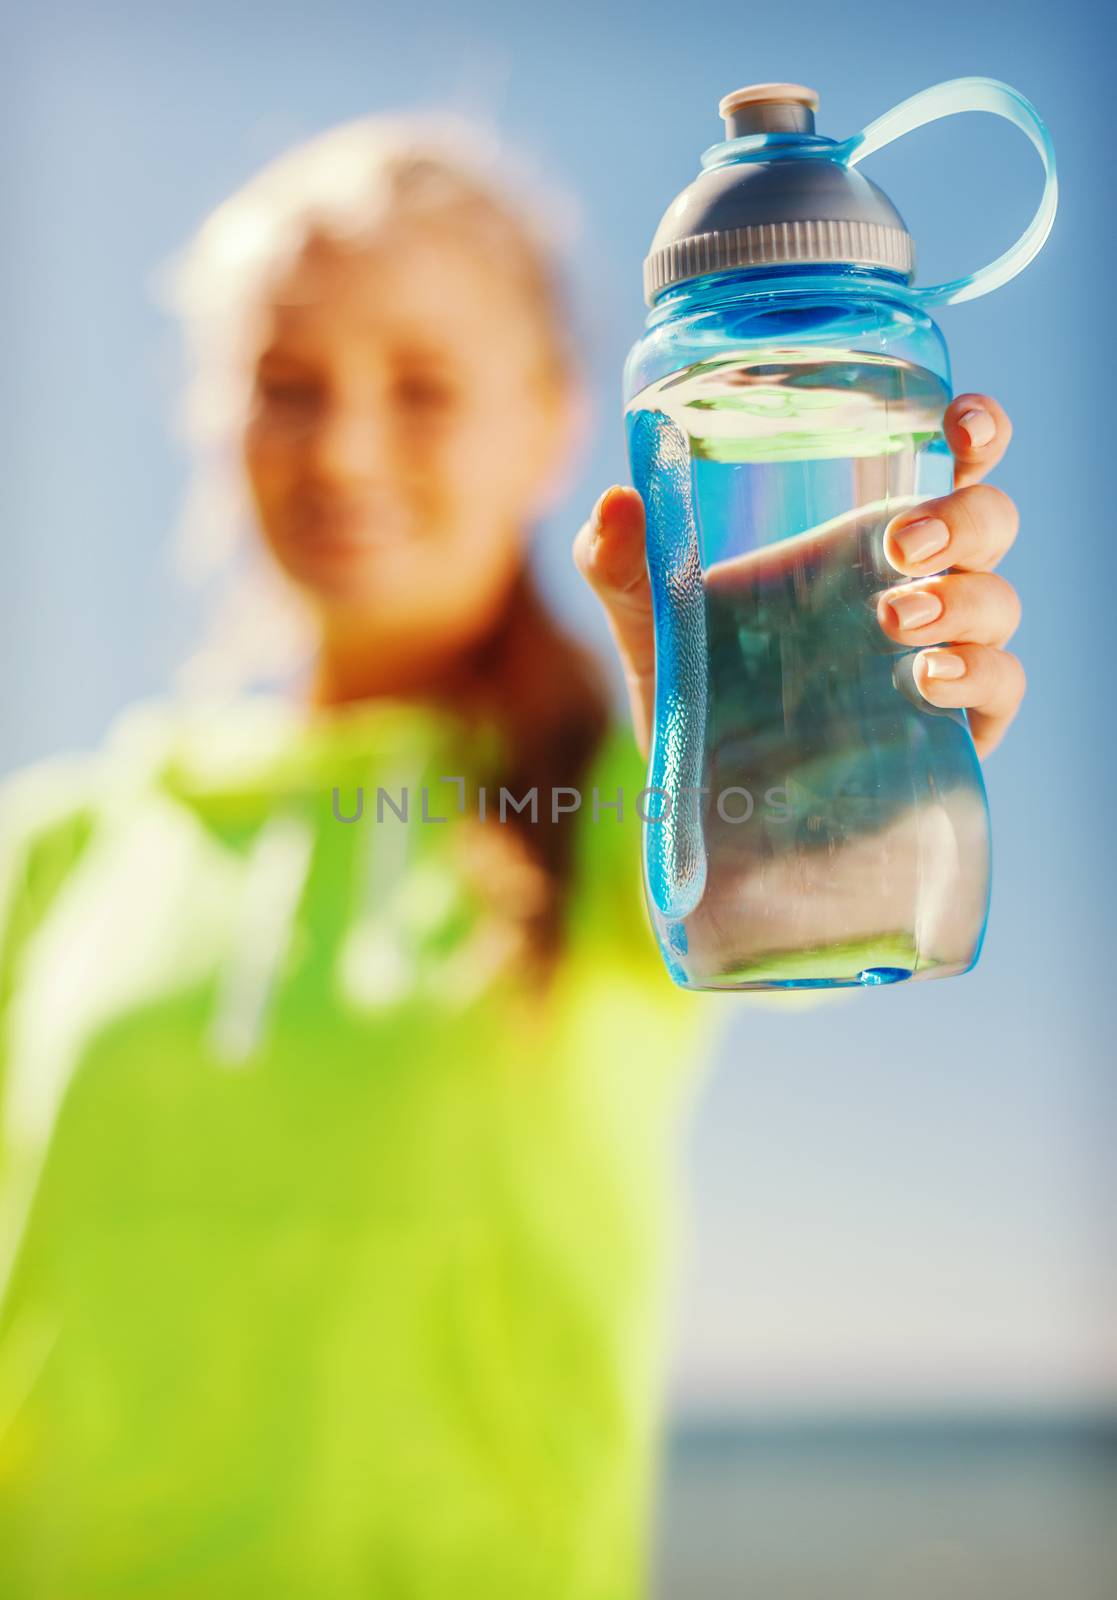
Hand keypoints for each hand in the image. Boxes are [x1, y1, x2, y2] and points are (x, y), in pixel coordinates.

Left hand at [572, 391, 1023, 762]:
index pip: (950, 468)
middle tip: (897, 549)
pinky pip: (1003, 687)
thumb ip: (619, 562)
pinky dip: (980, 675)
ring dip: (962, 600)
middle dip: (961, 521)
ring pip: (999, 604)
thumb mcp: (647, 621)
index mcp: (859, 544)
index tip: (959, 422)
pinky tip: (928, 679)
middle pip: (989, 525)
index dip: (978, 433)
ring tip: (896, 621)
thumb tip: (618, 499)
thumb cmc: (693, 693)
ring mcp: (939, 659)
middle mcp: (914, 590)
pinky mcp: (952, 732)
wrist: (705, 803)